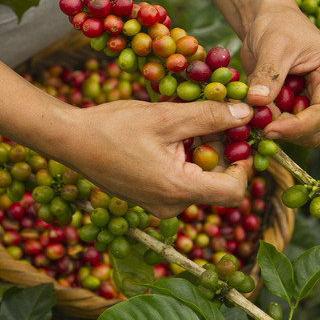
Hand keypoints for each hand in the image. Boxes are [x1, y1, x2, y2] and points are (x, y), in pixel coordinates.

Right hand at [64, 99, 254, 218]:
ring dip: (200, 153)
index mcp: (178, 189)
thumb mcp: (166, 116)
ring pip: (198, 182)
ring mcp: (158, 206)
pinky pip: (179, 183)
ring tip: (182, 125)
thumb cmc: (114, 127)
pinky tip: (166, 138)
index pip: (234, 191)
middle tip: (209, 120)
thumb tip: (247, 113)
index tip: (239, 137)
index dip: (244, 165)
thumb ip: (210, 115)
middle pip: (217, 185)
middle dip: (220, 151)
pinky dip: (182, 161)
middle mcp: (171, 206)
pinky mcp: (148, 199)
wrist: (71, 140)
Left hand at [241, 3, 319, 146]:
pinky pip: (288, 126)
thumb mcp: (272, 45)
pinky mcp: (301, 107)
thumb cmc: (277, 26)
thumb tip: (258, 102)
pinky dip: (271, 123)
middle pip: (316, 129)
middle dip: (286, 129)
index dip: (297, 127)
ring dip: (277, 127)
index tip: (268, 130)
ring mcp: (317, 101)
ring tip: (256, 106)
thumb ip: (267, 73)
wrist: (270, 21)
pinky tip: (257, 106)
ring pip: (302, 133)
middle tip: (256, 118)